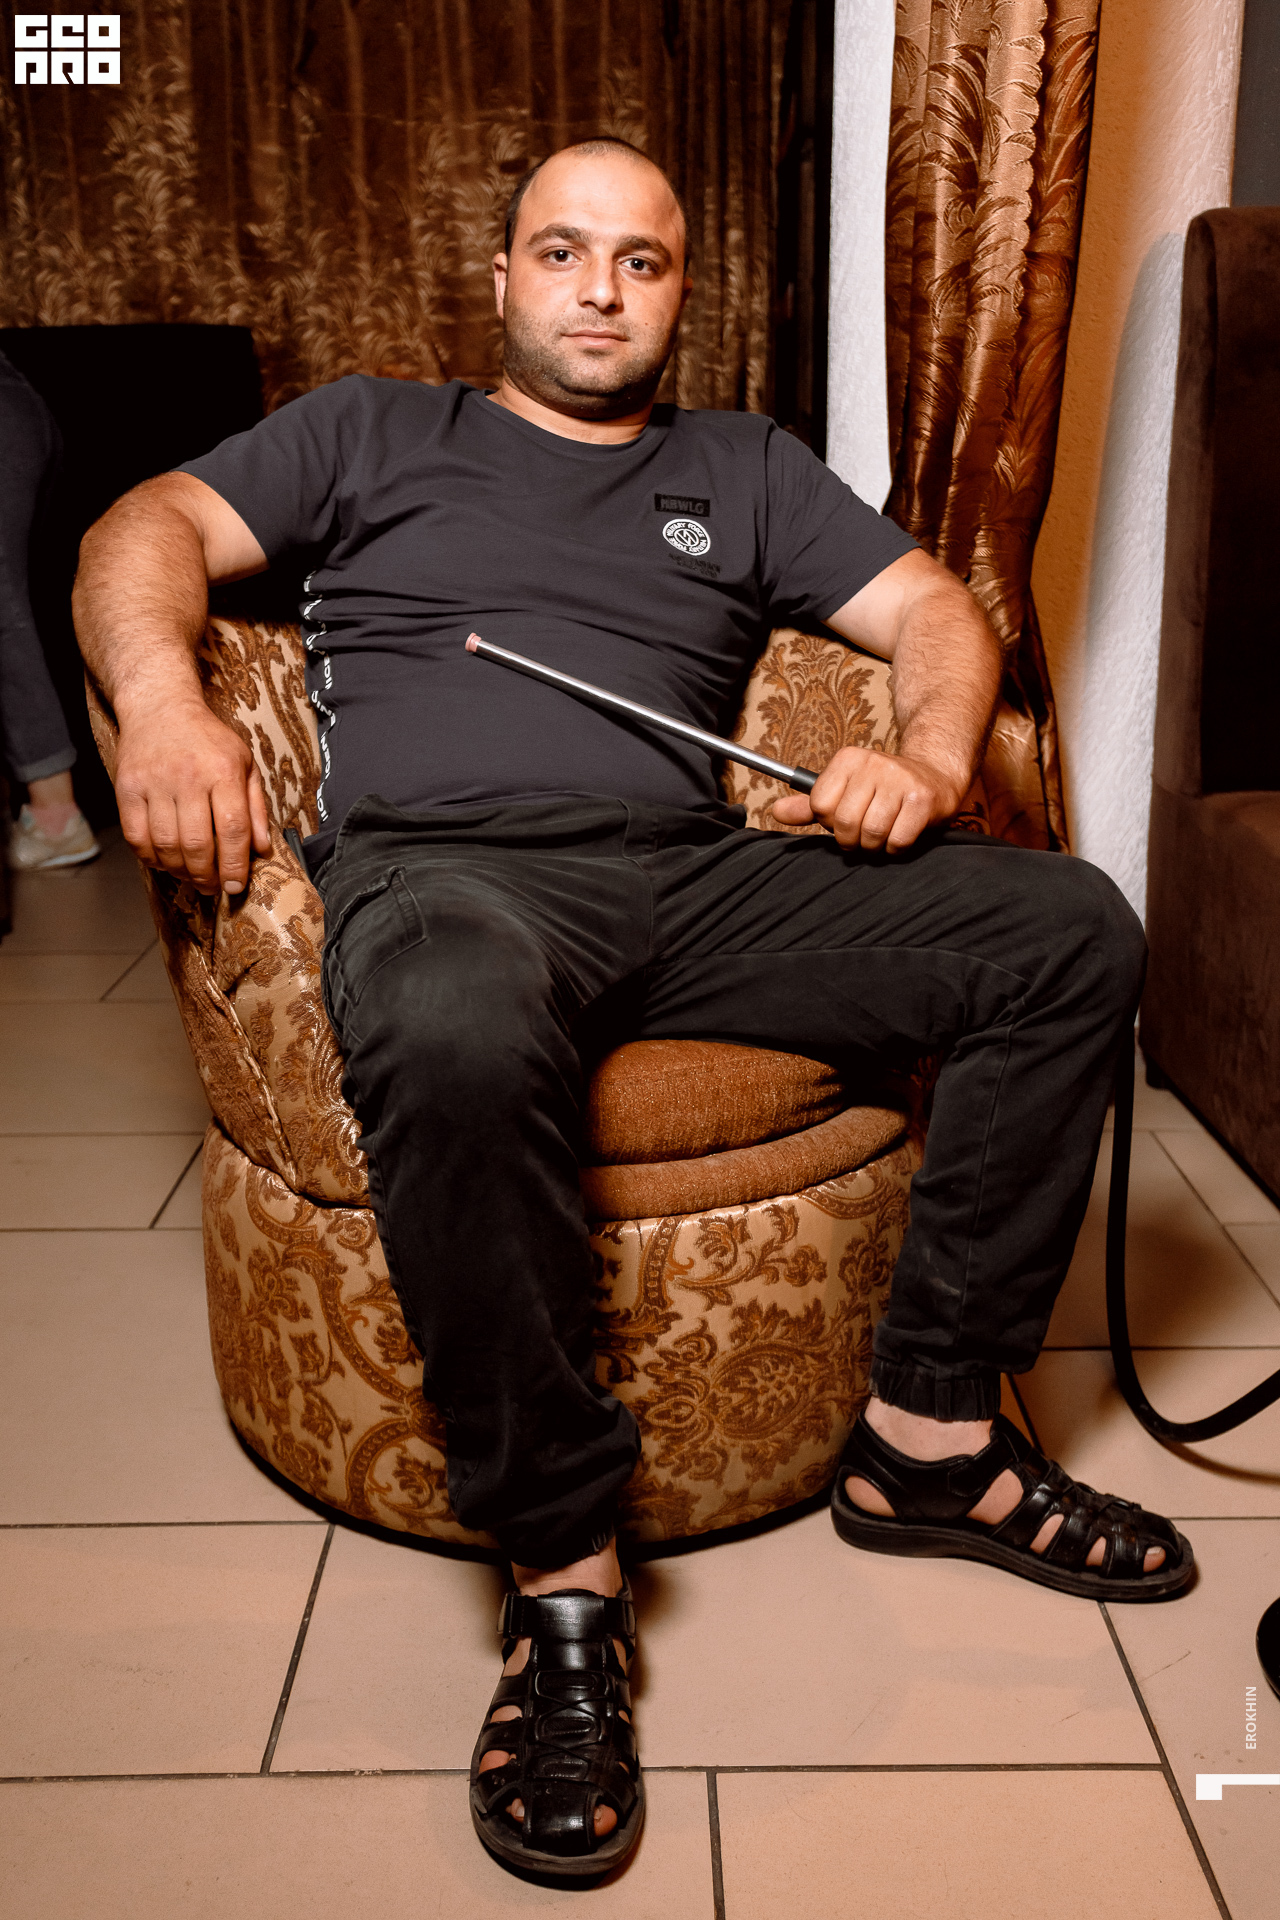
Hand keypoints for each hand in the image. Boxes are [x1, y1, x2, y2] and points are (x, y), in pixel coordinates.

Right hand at [114, 697, 271, 894]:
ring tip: (190, 876)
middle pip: (197, 843)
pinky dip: (150, 858)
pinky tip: (164, 861)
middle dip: (206, 875)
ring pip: (166, 845)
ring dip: (179, 871)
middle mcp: (188, 777)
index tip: (235, 886)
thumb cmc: (207, 739)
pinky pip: (136, 837)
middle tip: (211, 887)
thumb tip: (261, 849)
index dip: (234, 865)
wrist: (159, 706)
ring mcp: (154, 782)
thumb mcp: (244, 763)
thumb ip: (255, 807)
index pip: (232, 829)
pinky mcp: (127, 787)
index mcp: (223, 771)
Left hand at [769, 745, 963, 851]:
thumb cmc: (885, 789)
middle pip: (845, 822)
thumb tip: (776, 812)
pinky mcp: (922, 799)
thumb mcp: (846, 790)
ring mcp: (900, 780)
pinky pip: (897, 840)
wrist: (935, 775)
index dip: (830, 822)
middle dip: (852, 839)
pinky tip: (900, 836)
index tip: (844, 819)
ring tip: (881, 835)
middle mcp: (874, 763)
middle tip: (863, 834)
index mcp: (848, 759)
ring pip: (871, 832)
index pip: (819, 805)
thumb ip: (811, 805)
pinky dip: (896, 848)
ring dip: (874, 845)